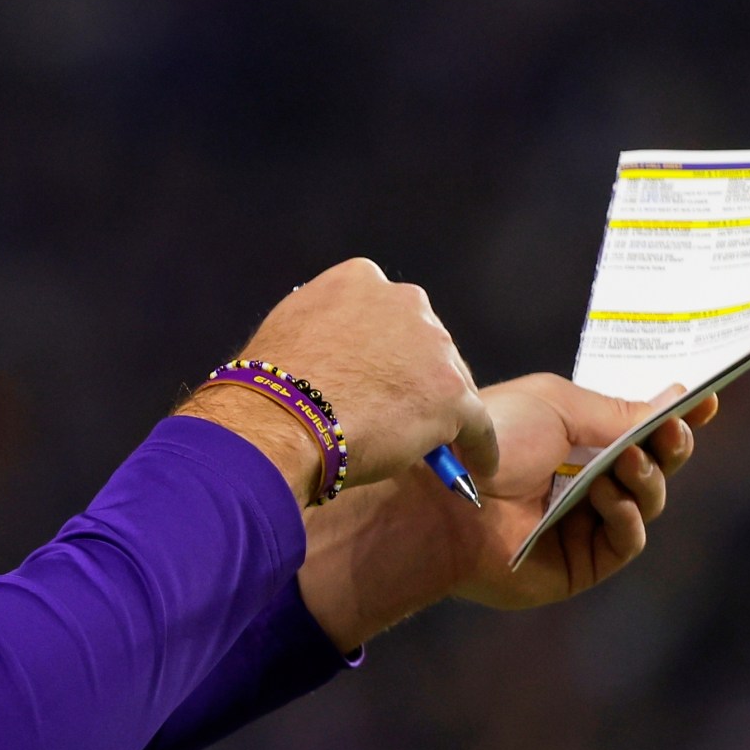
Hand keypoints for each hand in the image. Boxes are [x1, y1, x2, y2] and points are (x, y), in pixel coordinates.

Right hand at [177, 259, 495, 502]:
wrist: (277, 419)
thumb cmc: (270, 383)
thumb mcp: (294, 329)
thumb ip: (329, 331)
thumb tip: (339, 357)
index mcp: (361, 280)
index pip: (387, 313)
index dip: (386, 349)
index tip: (380, 374)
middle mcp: (405, 302)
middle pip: (425, 344)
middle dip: (416, 376)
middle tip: (399, 413)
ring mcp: (433, 347)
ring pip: (450, 382)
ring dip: (442, 410)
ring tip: (437, 446)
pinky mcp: (453, 395)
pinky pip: (478, 427)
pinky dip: (479, 450)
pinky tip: (479, 469)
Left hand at [452, 375, 715, 609]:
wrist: (442, 500)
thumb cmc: (488, 445)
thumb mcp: (556, 408)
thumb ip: (616, 412)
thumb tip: (675, 399)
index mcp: (571, 438)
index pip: (636, 428)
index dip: (674, 416)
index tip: (707, 400)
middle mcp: (580, 480)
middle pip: (651, 465)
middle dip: (669, 447)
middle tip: (674, 431)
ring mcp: (581, 523)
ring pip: (646, 503)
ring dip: (647, 479)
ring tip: (624, 462)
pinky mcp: (578, 564)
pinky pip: (626, 543)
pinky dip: (628, 518)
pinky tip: (609, 499)